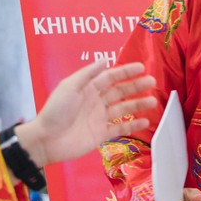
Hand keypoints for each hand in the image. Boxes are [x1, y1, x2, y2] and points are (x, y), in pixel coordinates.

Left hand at [15, 62, 155, 167]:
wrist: (47, 140)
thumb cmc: (56, 111)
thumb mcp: (69, 87)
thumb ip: (88, 74)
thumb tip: (105, 60)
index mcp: (88, 88)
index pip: (111, 77)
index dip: (126, 72)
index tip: (141, 67)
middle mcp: (96, 101)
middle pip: (120, 91)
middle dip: (136, 86)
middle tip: (152, 82)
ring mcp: (99, 118)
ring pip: (123, 109)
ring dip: (138, 104)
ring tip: (153, 102)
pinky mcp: (101, 134)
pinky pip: (120, 128)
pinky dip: (133, 125)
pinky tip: (145, 121)